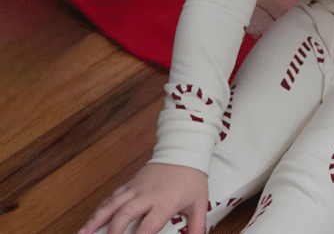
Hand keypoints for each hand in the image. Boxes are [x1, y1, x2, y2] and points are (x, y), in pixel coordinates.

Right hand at [78, 163, 207, 233]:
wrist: (184, 150)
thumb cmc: (192, 178)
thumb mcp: (199, 202)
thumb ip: (198, 225)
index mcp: (165, 201)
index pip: (149, 225)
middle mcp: (147, 195)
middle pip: (125, 213)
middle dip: (113, 231)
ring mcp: (136, 187)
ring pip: (112, 203)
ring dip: (96, 220)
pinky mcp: (131, 182)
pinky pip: (112, 196)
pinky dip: (100, 209)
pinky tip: (90, 220)